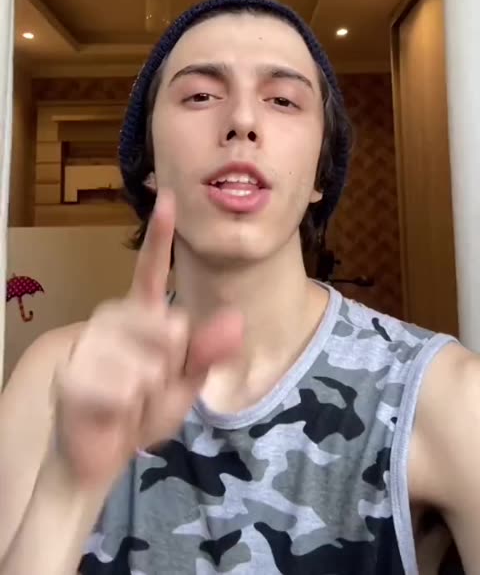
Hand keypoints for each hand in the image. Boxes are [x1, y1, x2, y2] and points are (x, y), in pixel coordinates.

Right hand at [50, 188, 243, 488]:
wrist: (99, 456)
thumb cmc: (143, 412)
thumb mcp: (185, 384)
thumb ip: (207, 351)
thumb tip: (236, 320)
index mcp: (140, 314)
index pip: (150, 269)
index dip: (159, 234)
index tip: (168, 199)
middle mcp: (111, 318)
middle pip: (167, 324)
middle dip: (172, 364)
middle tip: (154, 384)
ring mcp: (88, 344)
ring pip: (145, 360)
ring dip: (150, 389)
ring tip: (134, 399)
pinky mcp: (70, 374)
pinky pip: (120, 387)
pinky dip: (128, 407)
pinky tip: (117, 411)